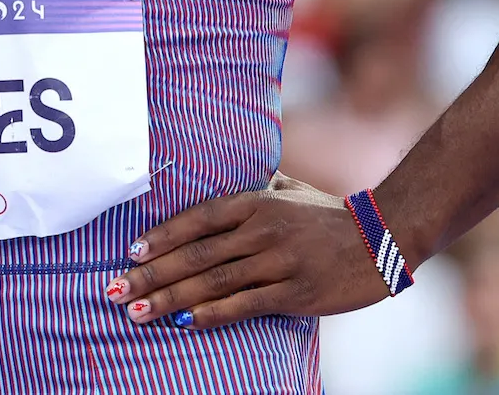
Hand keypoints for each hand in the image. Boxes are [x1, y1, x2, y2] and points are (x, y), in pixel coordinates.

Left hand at [104, 173, 391, 329]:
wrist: (383, 239)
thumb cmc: (330, 216)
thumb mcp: (290, 191)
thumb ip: (255, 187)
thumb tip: (221, 177)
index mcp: (257, 202)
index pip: (196, 219)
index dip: (160, 236)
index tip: (130, 252)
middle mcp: (261, 229)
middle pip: (194, 254)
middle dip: (149, 274)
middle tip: (115, 289)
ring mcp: (278, 262)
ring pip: (212, 282)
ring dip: (169, 298)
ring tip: (137, 311)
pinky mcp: (295, 292)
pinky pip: (244, 305)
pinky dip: (211, 313)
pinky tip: (186, 321)